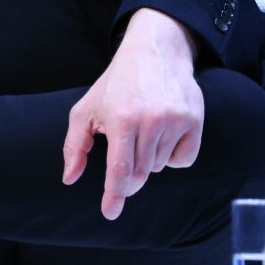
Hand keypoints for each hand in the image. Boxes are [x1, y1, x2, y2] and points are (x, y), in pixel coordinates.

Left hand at [61, 8, 202, 219]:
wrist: (154, 51)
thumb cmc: (116, 84)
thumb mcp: (86, 108)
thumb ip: (74, 145)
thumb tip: (69, 178)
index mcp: (121, 118)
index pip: (120, 170)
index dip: (114, 194)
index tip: (110, 212)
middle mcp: (150, 120)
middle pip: (140, 173)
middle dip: (130, 177)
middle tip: (125, 161)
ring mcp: (175, 120)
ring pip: (160, 166)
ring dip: (150, 159)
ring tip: (144, 130)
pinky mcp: (194, 120)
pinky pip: (183, 159)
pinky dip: (173, 156)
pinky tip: (164, 134)